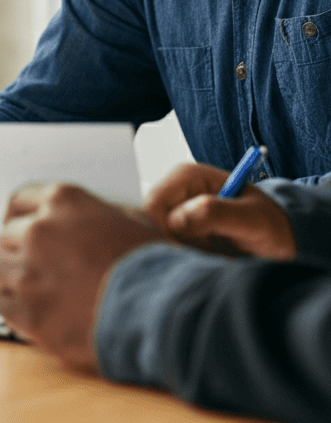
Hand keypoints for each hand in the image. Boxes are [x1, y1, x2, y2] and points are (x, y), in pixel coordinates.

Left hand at [0, 183, 165, 370]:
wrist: (166, 315)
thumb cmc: (156, 268)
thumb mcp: (131, 220)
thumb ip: (95, 214)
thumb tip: (81, 222)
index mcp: (63, 202)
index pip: (18, 200)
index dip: (21, 217)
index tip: (21, 228)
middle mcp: (39, 231)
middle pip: (6, 234)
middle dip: (19, 249)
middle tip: (35, 263)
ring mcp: (29, 272)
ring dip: (11, 275)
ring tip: (31, 286)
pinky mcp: (29, 312)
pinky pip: (0, 301)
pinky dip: (11, 305)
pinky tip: (28, 307)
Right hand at [145, 162, 296, 258]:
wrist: (279, 237)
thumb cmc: (269, 223)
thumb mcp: (250, 219)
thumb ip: (215, 214)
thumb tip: (177, 219)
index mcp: (187, 177)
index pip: (153, 204)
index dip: (166, 229)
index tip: (190, 248)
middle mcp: (176, 190)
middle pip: (153, 223)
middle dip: (177, 242)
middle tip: (209, 250)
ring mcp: (176, 209)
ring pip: (160, 237)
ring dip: (184, 251)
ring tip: (214, 251)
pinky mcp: (179, 227)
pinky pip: (169, 245)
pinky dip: (187, 255)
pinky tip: (208, 254)